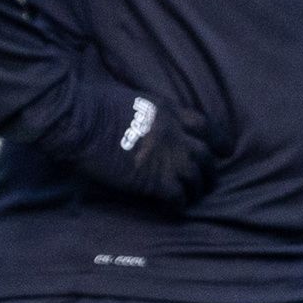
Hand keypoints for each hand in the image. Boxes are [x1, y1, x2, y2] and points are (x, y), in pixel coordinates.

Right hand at [47, 61, 220, 208]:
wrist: (78, 121)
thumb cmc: (89, 102)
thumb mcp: (126, 93)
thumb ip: (139, 104)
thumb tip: (132, 106)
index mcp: (168, 110)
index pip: (204, 125)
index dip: (216, 139)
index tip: (223, 150)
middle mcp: (175, 134)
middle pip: (206, 156)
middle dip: (210, 170)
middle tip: (210, 181)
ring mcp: (168, 158)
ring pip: (196, 179)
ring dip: (196, 190)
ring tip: (194, 198)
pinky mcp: (154, 180)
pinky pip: (177, 197)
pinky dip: (178, 205)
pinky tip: (174, 209)